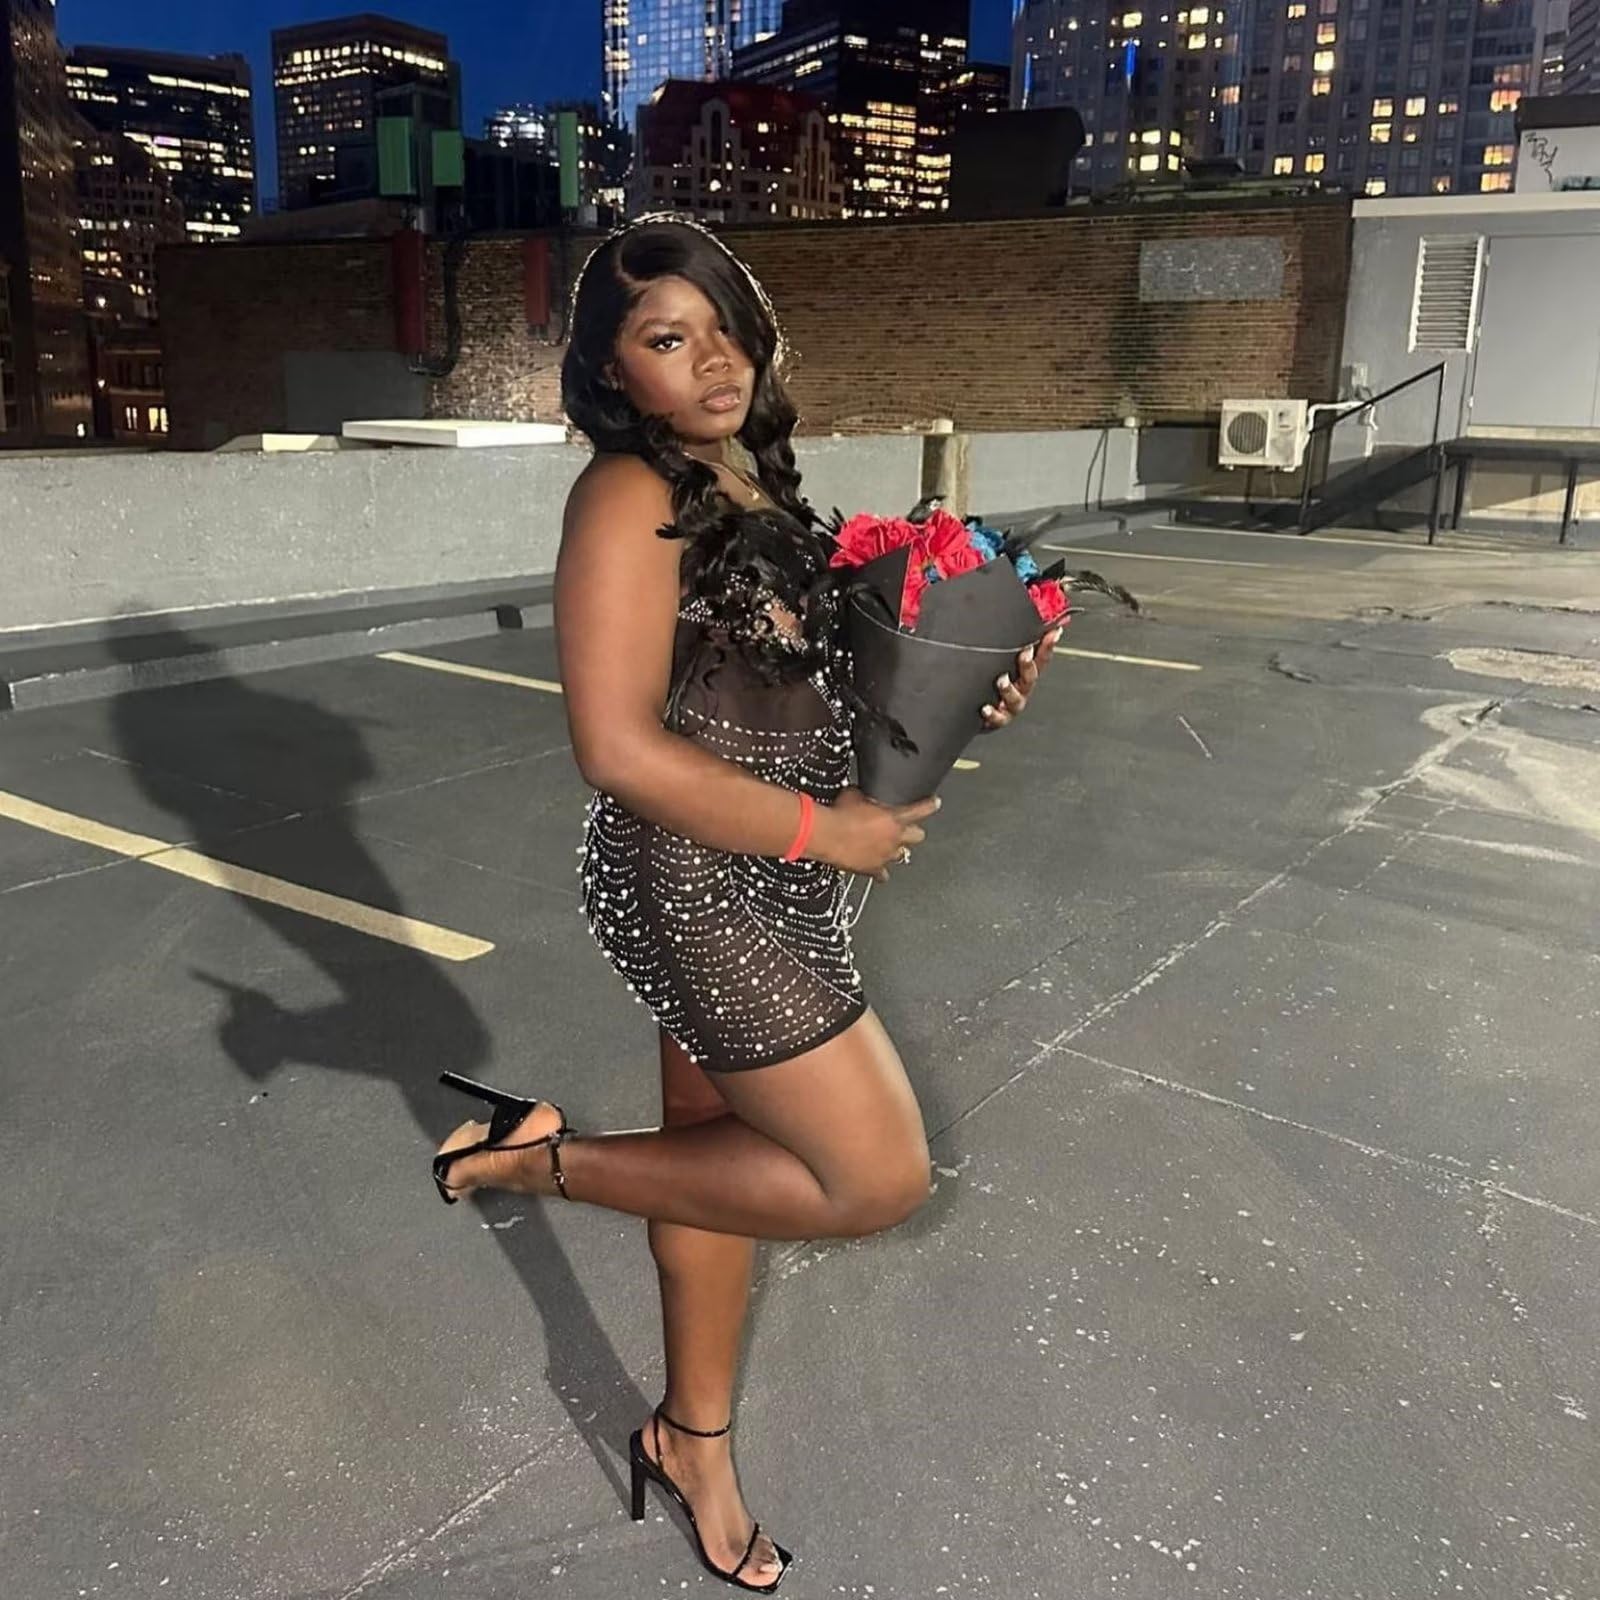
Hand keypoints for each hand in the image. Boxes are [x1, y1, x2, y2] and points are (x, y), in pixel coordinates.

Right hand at [810, 789, 939, 881]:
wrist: (826, 835)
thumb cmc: (839, 815)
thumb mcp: (854, 795)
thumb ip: (865, 796)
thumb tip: (863, 794)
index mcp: (894, 817)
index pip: (921, 810)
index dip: (930, 805)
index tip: (935, 803)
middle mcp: (894, 838)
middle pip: (918, 836)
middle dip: (914, 832)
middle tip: (909, 830)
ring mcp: (885, 855)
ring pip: (902, 855)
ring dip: (897, 850)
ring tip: (891, 847)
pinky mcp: (872, 869)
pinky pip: (882, 875)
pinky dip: (881, 872)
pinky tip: (879, 870)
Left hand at [980, 623, 1063, 731]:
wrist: (978, 712)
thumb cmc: (991, 683)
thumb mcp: (1002, 660)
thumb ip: (1008, 642)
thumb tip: (1010, 609)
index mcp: (1026, 674)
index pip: (1042, 657)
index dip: (1049, 644)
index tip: (1054, 632)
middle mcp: (1022, 689)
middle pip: (1031, 676)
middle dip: (1028, 664)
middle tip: (1023, 654)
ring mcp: (1012, 706)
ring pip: (1016, 699)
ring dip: (1009, 689)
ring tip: (1002, 681)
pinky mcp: (998, 719)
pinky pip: (998, 718)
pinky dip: (993, 714)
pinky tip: (986, 708)